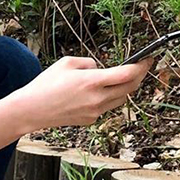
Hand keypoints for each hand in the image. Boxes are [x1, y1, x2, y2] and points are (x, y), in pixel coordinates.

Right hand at [12, 55, 153, 130]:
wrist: (32, 110)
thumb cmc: (46, 84)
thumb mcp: (67, 62)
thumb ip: (89, 63)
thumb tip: (101, 68)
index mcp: (92, 81)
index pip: (127, 74)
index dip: (141, 66)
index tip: (147, 59)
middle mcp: (97, 98)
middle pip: (130, 88)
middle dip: (139, 76)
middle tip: (142, 67)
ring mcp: (95, 112)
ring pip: (121, 99)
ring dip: (125, 88)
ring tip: (122, 78)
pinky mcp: (90, 120)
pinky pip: (107, 107)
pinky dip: (109, 97)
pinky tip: (100, 91)